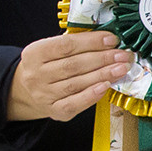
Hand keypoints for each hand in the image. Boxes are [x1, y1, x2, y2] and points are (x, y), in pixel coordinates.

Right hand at [5, 31, 129, 122]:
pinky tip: (106, 86)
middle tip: (123, 55)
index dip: (91, 42)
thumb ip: (75, 45)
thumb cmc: (48, 66)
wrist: (28, 91)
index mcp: (34, 53)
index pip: (65, 45)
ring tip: (121, 68)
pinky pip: (75, 103)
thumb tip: (108, 41)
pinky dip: (91, 95)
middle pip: (73, 65)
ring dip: (103, 75)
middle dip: (102, 59)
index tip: (112, 39)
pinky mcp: (54, 111)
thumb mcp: (52, 50)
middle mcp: (36, 75)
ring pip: (76, 83)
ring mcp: (44, 94)